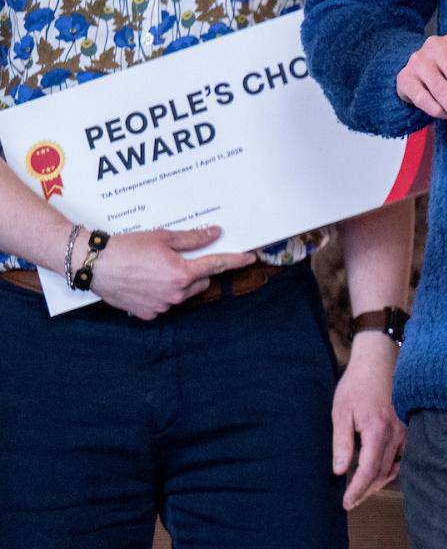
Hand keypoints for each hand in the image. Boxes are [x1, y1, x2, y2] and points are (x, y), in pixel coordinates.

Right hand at [90, 226, 255, 320]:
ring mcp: (162, 306)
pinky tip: (146, 282)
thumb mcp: (163, 237)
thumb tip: (215, 234)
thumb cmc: (127, 247)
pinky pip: (166, 303)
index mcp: (182, 273)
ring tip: (156, 270)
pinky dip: (162, 294)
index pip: (217, 265)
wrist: (94, 264)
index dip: (236, 260)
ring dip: (179, 283)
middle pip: (201, 281)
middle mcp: (175, 294)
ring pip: (184, 294)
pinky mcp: (149, 314)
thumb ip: (193, 238)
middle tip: (177, 259)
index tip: (250, 258)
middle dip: (196, 270)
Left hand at [332, 334, 403, 510]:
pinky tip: (378, 474)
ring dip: (378, 483)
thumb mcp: (340, 413)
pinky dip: (390, 470)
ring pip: (393, 467)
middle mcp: (395, 435)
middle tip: (350, 503)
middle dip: (366, 491)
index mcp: (377, 432)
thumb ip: (341, 443)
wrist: (377, 363)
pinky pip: (401, 456)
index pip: (367, 471)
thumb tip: (339, 471)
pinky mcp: (405, 428)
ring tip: (361, 493)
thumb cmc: (356, 386)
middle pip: (382, 473)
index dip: (357, 490)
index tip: (346, 503)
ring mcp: (403, 432)